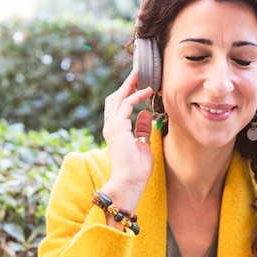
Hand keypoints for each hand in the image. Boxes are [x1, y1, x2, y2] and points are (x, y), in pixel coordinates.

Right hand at [101, 71, 153, 208]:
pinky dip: (135, 96)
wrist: (129, 182)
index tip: (137, 85)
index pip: (118, 107)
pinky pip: (126, 105)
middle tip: (136, 74)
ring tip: (139, 76)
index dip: (126, 94)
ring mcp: (112, 126)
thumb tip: (146, 114)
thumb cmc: (136, 169)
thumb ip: (142, 129)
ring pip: (118, 98)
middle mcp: (111, 127)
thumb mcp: (143, 144)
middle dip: (125, 85)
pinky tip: (146, 91)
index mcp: (115, 131)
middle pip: (114, 99)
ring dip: (129, 86)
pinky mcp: (118, 127)